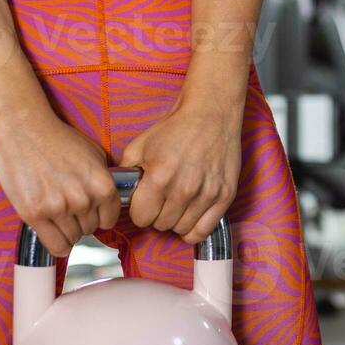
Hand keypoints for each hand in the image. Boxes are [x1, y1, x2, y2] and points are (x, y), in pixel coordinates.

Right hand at [0, 109, 119, 257]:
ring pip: (73, 238)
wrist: (24, 128)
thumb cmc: (58, 139)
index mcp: (102, 184)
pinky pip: (56, 246)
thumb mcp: (94, 155)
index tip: (89, 211)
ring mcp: (59, 208)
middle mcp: (83, 199)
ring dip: (66, 229)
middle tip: (66, 204)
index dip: (99, 216)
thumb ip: (103, 181)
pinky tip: (51, 230)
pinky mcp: (35, 214)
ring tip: (55, 210)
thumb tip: (107, 205)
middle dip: (80, 220)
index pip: (109, 220)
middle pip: (90, 229)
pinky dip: (57, 243)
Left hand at [119, 100, 241, 244]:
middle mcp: (184, 189)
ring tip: (177, 204)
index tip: (145, 202)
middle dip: (157, 215)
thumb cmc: (175, 128)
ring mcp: (206, 194)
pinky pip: (204, 231)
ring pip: (181, 230)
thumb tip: (119, 193)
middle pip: (161, 225)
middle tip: (162, 199)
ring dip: (176, 221)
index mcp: (159, 177)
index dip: (140, 211)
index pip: (141, 218)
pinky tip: (190, 216)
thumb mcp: (141, 145)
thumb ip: (127, 172)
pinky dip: (194, 229)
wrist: (211, 114)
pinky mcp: (224, 196)